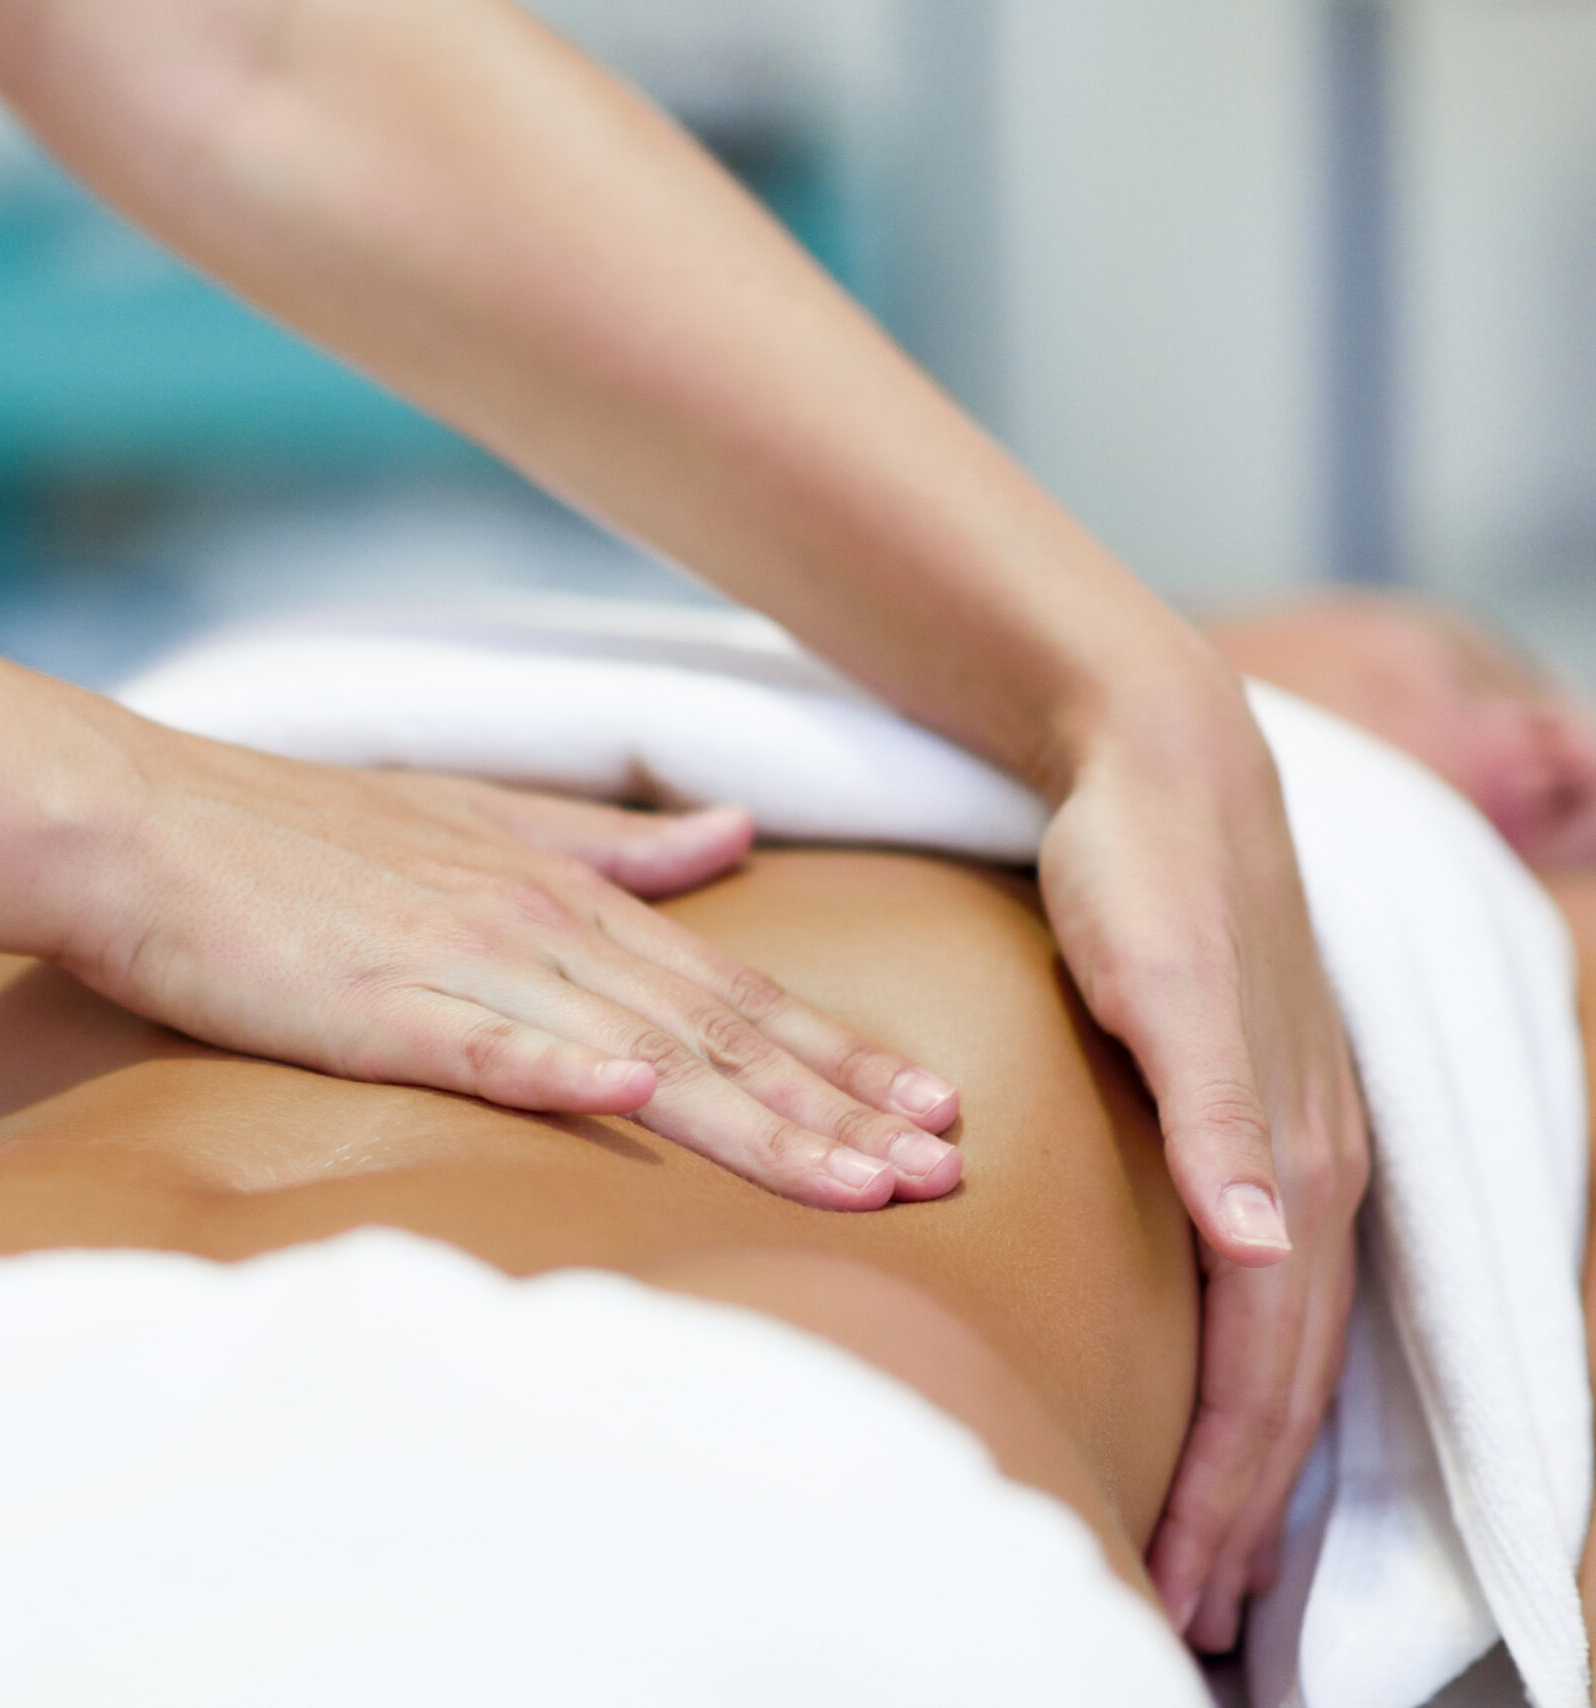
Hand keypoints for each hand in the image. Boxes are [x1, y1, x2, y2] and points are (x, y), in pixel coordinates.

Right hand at [51, 728, 965, 1207]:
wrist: (139, 821)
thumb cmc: (291, 833)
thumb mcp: (467, 821)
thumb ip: (604, 841)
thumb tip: (730, 834)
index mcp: (561, 892)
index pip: (730, 988)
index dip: (840, 1054)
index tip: (939, 1111)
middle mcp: (538, 923)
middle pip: (715, 1031)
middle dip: (840, 1107)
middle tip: (947, 1171)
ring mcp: (460, 961)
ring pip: (637, 1052)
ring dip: (755, 1120)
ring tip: (859, 1183)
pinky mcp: (372, 1003)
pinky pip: (482, 1045)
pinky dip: (562, 1074)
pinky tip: (635, 1106)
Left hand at [1036, 701, 1368, 1648]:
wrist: (1161, 762)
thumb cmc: (1145, 875)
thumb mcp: (1164, 990)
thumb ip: (1219, 1119)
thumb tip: (1269, 1249)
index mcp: (1291, 1157)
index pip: (1262, 1364)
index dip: (1224, 1482)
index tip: (1179, 1583)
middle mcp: (1309, 1168)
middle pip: (1284, 1377)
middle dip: (1239, 1502)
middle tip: (1187, 1610)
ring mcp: (1294, 1143)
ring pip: (1283, 1340)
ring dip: (1249, 1453)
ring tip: (1209, 1547)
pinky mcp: (1260, 1116)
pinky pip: (1268, 1284)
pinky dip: (1247, 1368)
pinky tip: (1223, 1395)